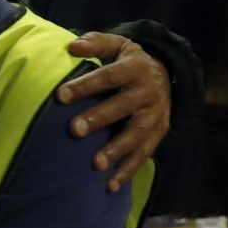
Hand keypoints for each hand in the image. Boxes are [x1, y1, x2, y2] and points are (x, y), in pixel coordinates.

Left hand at [59, 34, 169, 192]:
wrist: (168, 75)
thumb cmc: (129, 61)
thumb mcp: (117, 45)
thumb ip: (95, 43)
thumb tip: (71, 46)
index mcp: (135, 68)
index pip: (109, 76)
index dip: (86, 85)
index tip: (60, 95)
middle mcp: (148, 92)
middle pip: (123, 106)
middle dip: (99, 118)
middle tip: (74, 129)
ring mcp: (156, 115)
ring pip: (136, 134)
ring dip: (116, 149)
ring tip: (95, 163)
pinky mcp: (158, 134)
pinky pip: (143, 154)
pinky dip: (127, 171)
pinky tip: (109, 185)